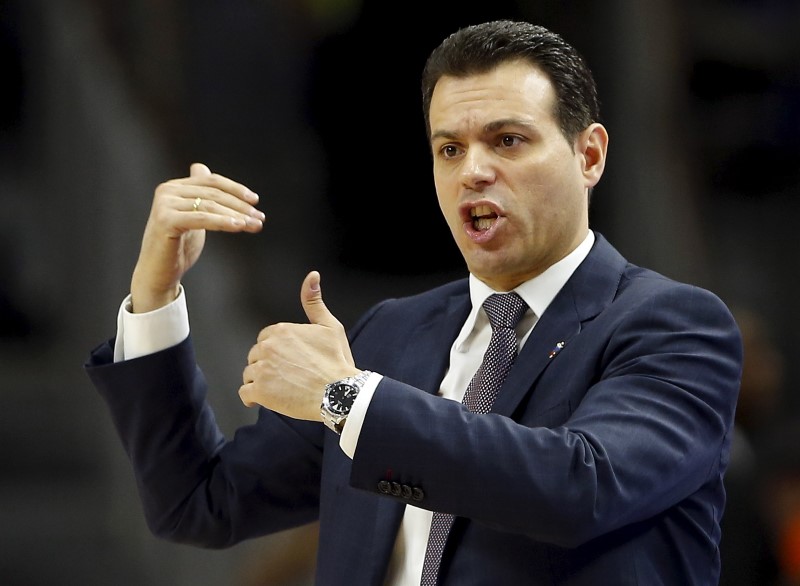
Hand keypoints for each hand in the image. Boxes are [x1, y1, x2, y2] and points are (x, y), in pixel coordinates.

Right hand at [130, 163, 263, 312]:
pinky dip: (223, 221)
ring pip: (210, 206)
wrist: (158, 274)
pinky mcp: (165, 220)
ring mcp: (164, 204)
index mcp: (174, 187)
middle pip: (213, 193)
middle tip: (260, 217)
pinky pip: (202, 218)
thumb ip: (198, 195)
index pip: (212, 181)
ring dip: (237, 215)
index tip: (256, 201)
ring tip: (256, 225)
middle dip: (240, 206)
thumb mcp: (192, 217)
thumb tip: (201, 168)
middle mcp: (167, 191)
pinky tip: (239, 226)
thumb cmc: (177, 248)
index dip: (236, 189)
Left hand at [239, 271, 358, 420]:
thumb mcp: (330, 326)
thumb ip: (314, 302)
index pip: (266, 339)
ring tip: (283, 388)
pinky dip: (254, 398)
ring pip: (250, 374)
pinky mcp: (260, 391)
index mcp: (281, 331)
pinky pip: (245, 393)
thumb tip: (312, 276)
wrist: (339, 393)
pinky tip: (269, 399)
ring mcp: (262, 369)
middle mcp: (267, 347)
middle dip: (268, 365)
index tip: (291, 360)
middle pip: (256, 356)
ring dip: (262, 382)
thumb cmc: (336, 361)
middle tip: (290, 376)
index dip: (278, 351)